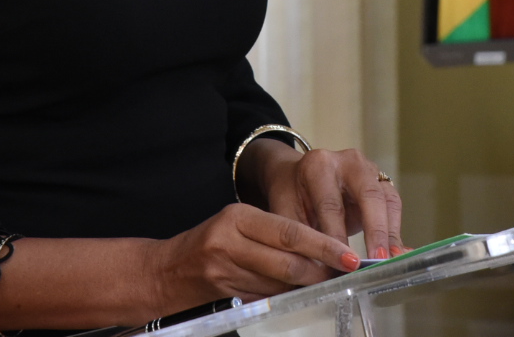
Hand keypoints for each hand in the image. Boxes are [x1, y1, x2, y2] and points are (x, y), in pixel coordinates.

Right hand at [144, 202, 356, 310]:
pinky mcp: (226, 294)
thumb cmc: (209, 243)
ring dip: (305, 285)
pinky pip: (267, 297)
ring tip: (325, 281)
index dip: (323, 246)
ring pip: (280, 283)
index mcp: (238, 218)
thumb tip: (319, 249)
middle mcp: (230, 242)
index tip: (348, 256)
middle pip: (288, 261)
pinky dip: (285, 295)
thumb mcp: (237, 224)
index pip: (290, 231)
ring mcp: (226, 271)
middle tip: (344, 273)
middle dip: (320, 270)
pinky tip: (296, 291)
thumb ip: (272, 233)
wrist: (165, 271)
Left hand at [241, 141, 404, 260]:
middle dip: (375, 230)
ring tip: (391, 261)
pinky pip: (393, 207)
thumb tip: (318, 274)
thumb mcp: (285, 212)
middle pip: (369, 195)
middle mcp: (348, 162)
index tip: (345, 264)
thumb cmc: (290, 194)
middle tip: (378, 260)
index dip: (339, 236)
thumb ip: (300, 238)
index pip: (331, 204)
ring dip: (390, 233)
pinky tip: (396, 253)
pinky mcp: (381, 183)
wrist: (297, 176)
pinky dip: (395, 231)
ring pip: (387, 200)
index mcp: (319, 165)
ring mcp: (369, 170)